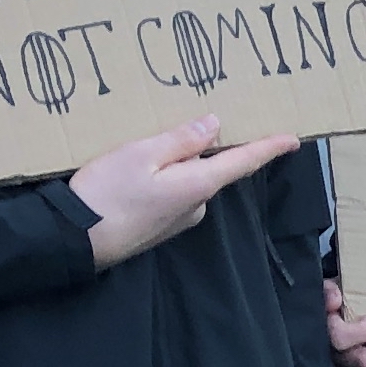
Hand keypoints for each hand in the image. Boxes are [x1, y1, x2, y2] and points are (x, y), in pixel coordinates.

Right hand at [72, 114, 298, 269]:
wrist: (72, 240)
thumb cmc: (106, 193)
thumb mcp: (141, 154)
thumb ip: (181, 140)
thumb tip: (215, 126)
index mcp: (198, 184)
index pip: (243, 162)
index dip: (268, 148)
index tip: (292, 139)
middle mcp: (198, 205)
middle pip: (208, 166)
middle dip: (195, 147)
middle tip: (169, 126)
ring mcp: (179, 219)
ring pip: (186, 179)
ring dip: (172, 163)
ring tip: (136, 150)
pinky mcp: (161, 227)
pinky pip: (170, 193)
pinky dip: (159, 178)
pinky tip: (131, 173)